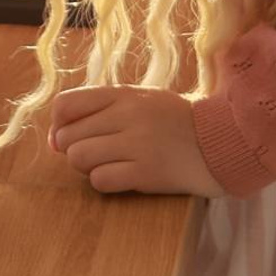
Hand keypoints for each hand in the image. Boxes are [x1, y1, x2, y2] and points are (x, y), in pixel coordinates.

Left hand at [49, 85, 224, 197]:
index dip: (58, 125)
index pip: (65, 105)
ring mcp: (136, 144)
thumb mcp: (141, 100)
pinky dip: (104, 181)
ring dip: (88, 167)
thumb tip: (55, 138)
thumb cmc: (176, 122)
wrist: (221, 142)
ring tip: (110, 164)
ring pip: (80, 158)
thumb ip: (100, 110)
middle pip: (68, 136)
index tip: (67, 136)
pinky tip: (122, 176)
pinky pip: (101, 180)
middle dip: (74, 149)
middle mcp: (126, 115)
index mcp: (123, 93)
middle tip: (97, 153)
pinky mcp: (146, 173)